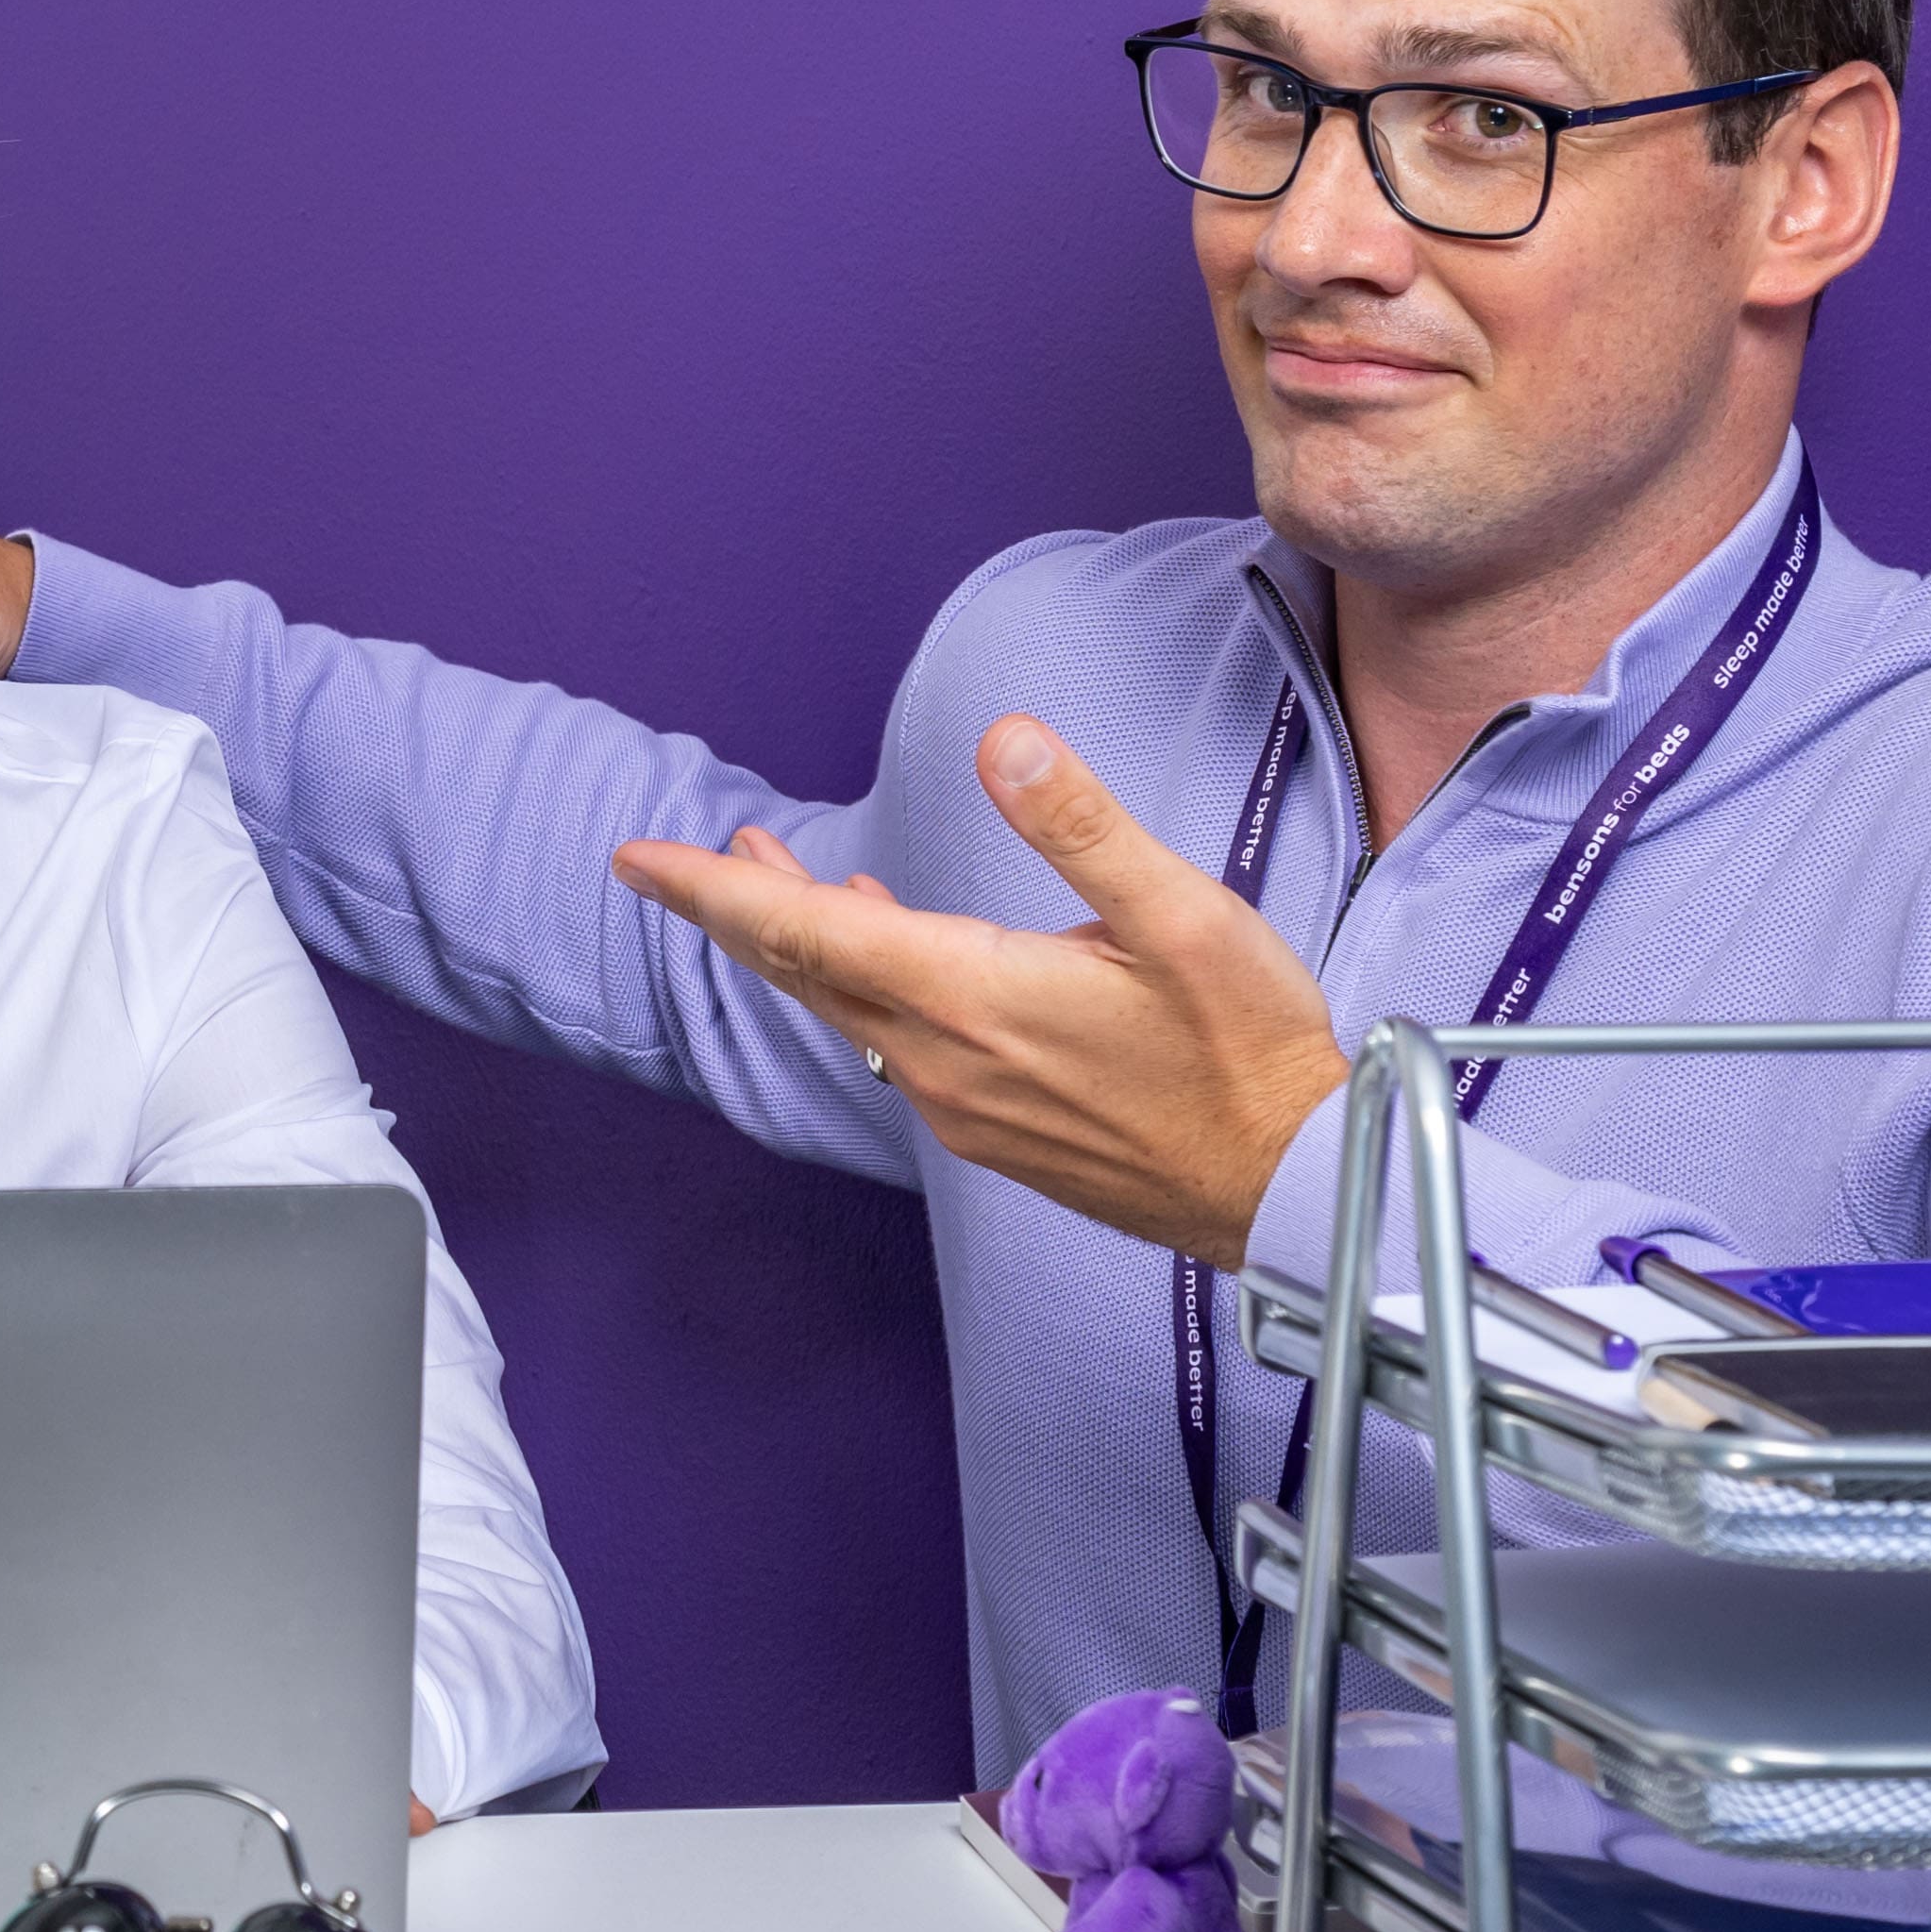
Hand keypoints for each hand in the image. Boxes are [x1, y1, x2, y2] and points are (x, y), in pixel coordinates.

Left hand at [605, 718, 1355, 1259]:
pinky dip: (865, 990)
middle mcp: (945, 1061)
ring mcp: (966, 1107)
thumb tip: (1004, 741)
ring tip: (775, 886)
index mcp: (972, 996)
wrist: (1293, 1190)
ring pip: (850, 1013)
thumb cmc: (1249, 1053)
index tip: (637, 858)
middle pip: (808, 973)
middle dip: (740, 910)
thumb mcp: (1183, 916)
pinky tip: (888, 956)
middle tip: (683, 860)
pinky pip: (896, 1050)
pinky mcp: (997, 1133)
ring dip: (806, 946)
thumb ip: (1082, 826)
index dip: (711, 891)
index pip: (805, 931)